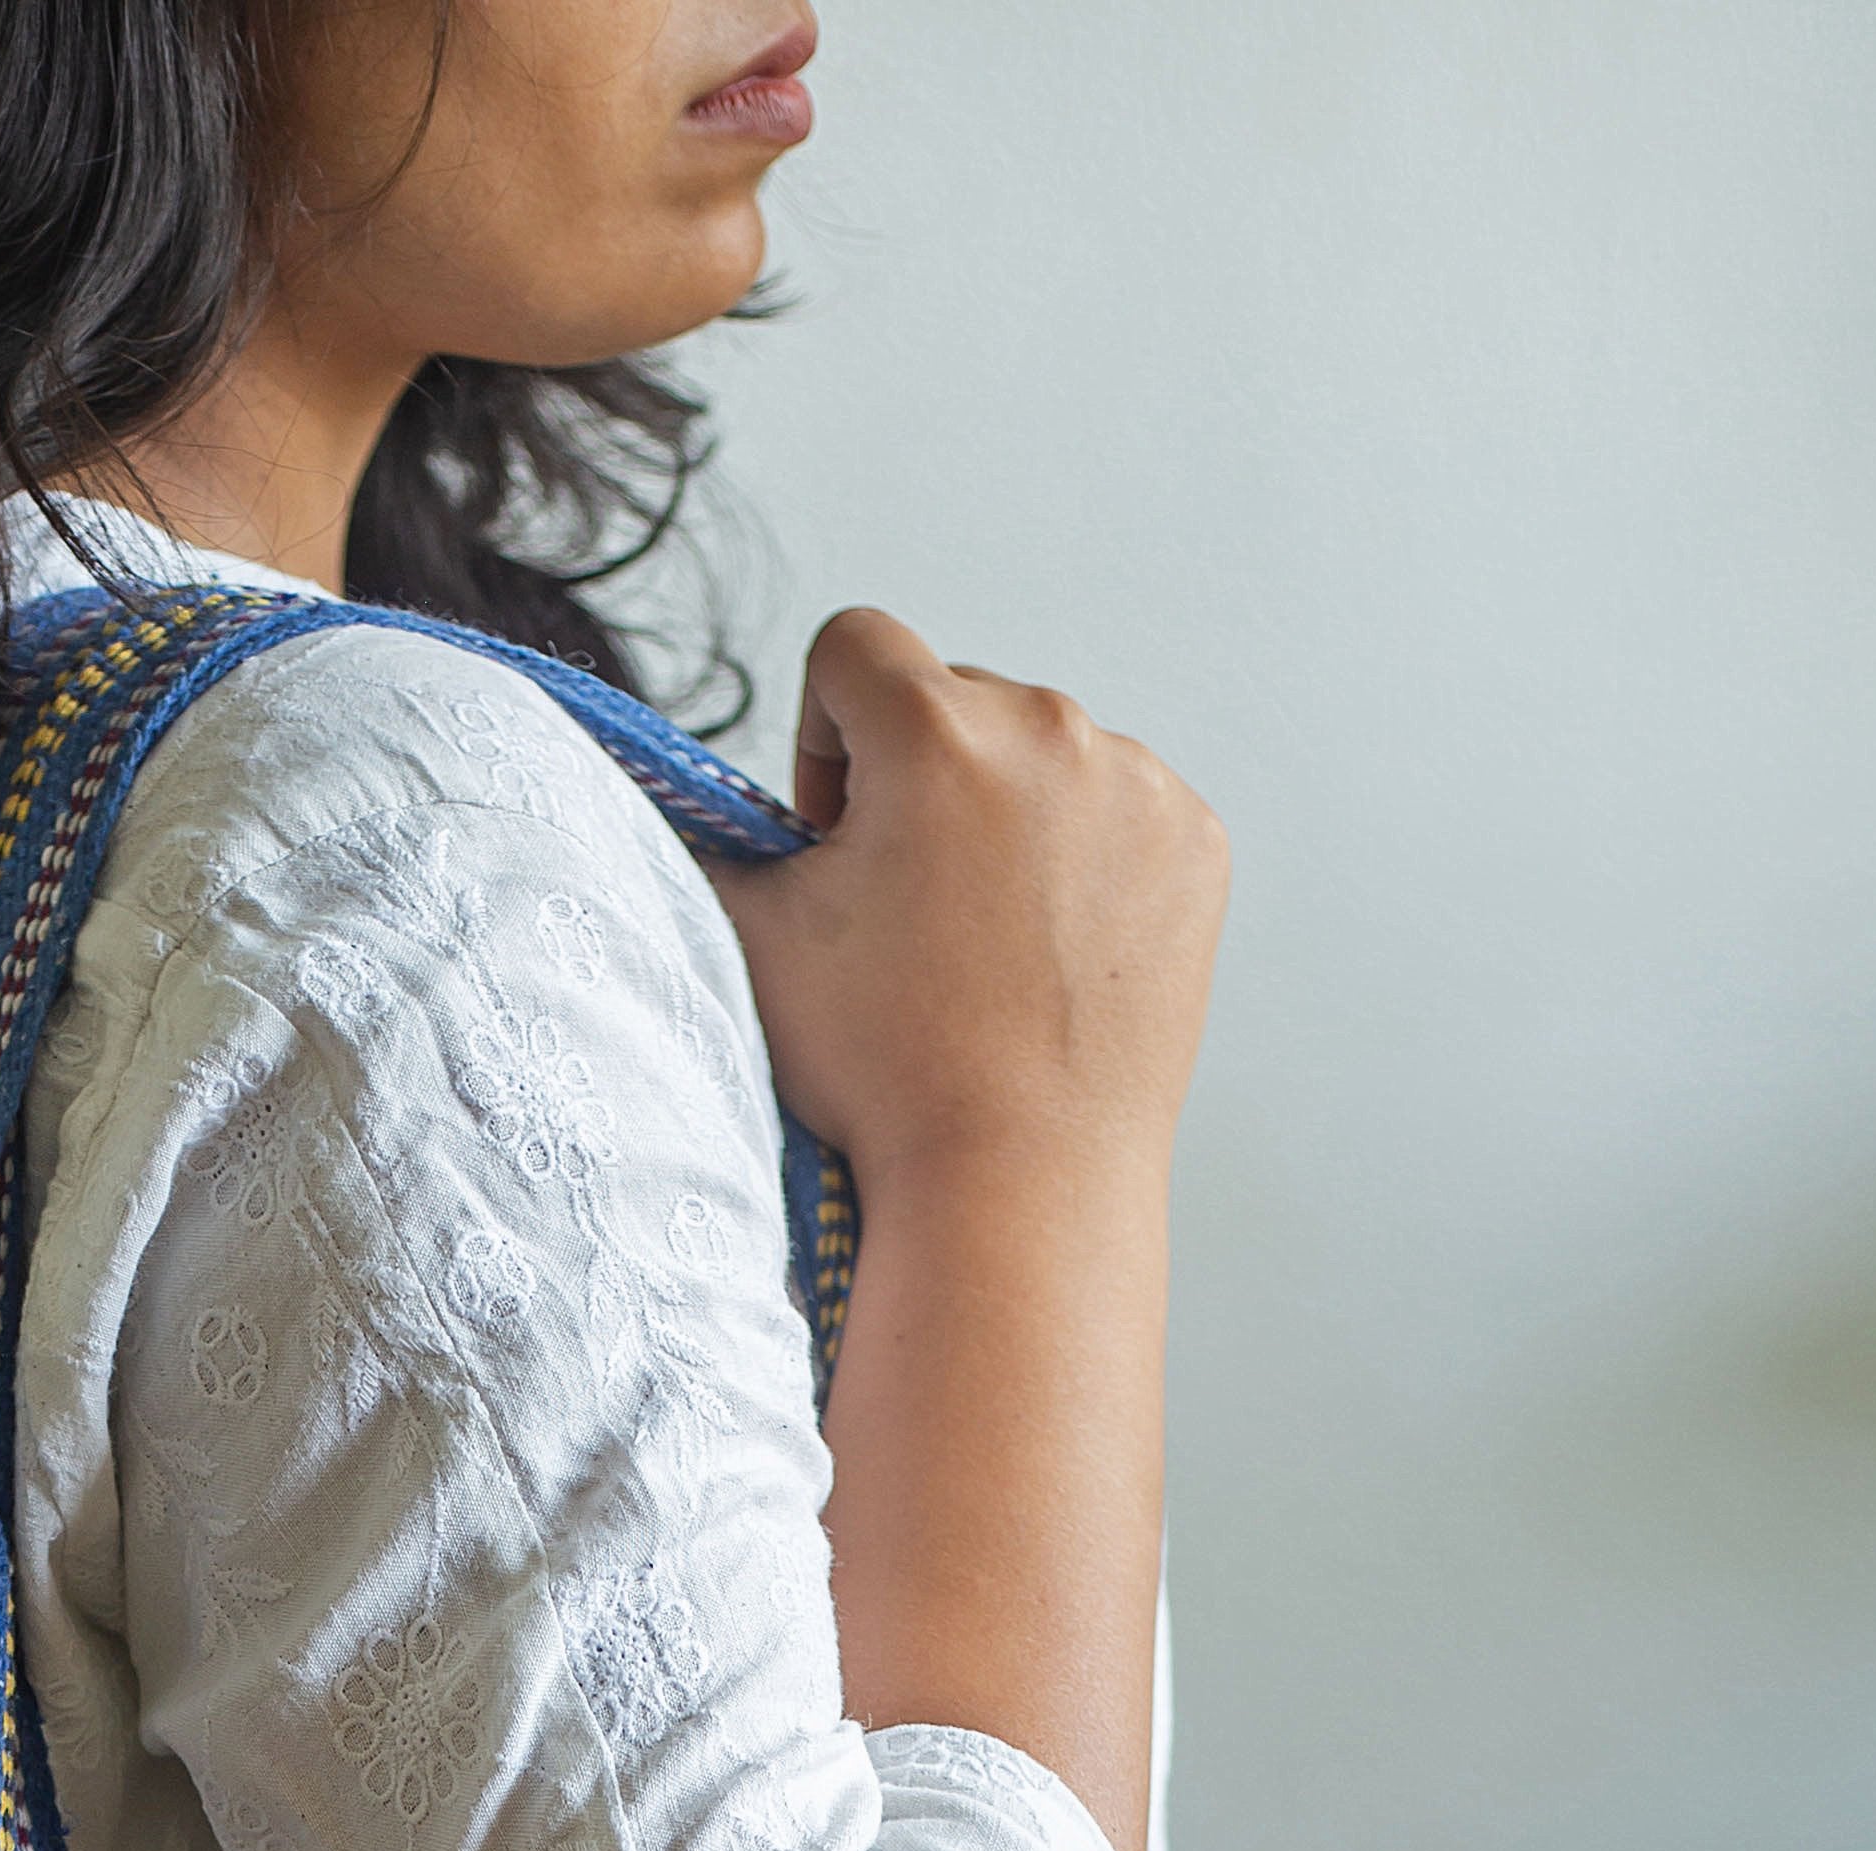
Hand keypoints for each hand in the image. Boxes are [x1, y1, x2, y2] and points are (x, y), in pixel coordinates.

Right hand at [720, 608, 1228, 1194]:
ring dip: (1006, 817)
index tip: (837, 831)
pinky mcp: (1192, 840)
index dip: (825, 735)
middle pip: (956, 701)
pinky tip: (1054, 952)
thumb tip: (683, 801)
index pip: (854, 646)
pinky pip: (1120, 808)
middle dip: (920, 781)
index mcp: (933, 731)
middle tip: (911, 908)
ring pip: (1044, 755)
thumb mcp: (759, 940)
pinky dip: (1086, 860)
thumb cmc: (883, 1068)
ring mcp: (1136, 782)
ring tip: (988, 941)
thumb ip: (710, 840)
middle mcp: (1048, 729)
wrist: (1019, 1179)